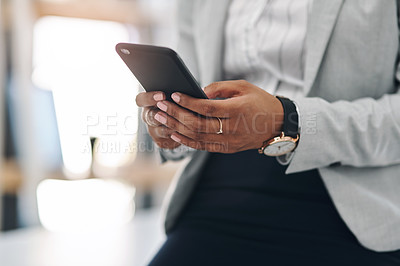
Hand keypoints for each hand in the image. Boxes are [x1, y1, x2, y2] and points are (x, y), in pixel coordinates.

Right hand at [135, 91, 181, 148]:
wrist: (183, 123)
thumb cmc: (179, 104)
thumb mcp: (174, 97)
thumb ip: (174, 94)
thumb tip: (183, 89)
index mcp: (147, 103)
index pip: (141, 100)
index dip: (149, 98)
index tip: (162, 95)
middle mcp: (148, 117)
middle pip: (148, 116)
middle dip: (159, 114)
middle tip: (169, 110)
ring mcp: (153, 131)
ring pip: (159, 130)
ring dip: (170, 127)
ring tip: (181, 123)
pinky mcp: (160, 142)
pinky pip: (167, 140)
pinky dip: (176, 136)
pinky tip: (185, 133)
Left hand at [153, 80, 283, 152]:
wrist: (277, 124)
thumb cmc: (259, 101)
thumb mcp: (244, 87)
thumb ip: (220, 87)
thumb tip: (198, 91)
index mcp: (238, 111)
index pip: (207, 108)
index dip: (188, 102)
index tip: (173, 95)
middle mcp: (233, 129)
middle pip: (198, 124)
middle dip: (175, 114)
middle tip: (159, 105)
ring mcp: (230, 142)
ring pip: (197, 137)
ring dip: (176, 127)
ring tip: (160, 117)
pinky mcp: (227, 149)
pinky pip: (203, 146)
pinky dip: (187, 141)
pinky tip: (174, 132)